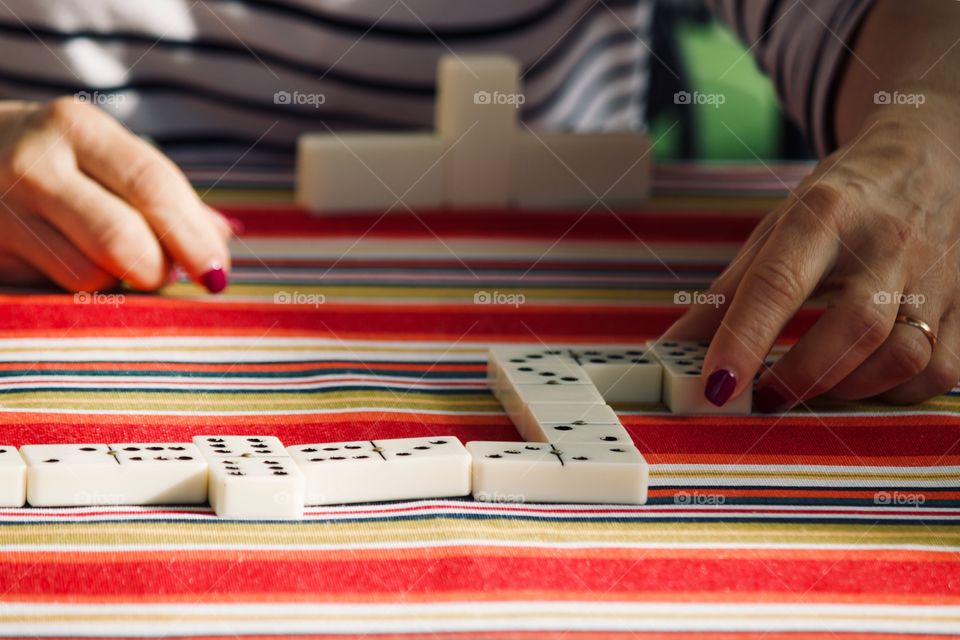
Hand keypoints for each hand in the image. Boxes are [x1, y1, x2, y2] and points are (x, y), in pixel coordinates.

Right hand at [0, 97, 232, 291]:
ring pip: (88, 273)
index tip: (217, 272)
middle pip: (120, 238)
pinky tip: (83, 265)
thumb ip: (169, 194)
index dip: (191, 235)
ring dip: (121, 282)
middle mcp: (35, 164)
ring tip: (121, 262)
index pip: (151, 184)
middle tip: (173, 276)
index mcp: (78, 128)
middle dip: (160, 269)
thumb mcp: (109, 155)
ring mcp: (4, 210)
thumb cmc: (63, 158)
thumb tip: (225, 236)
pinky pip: (55, 290)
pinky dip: (87, 290)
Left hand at [664, 94, 959, 409]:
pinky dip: (899, 392)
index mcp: (826, 213)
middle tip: (762, 396)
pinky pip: (943, 370)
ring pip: (904, 356)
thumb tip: (674, 348)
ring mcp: (937, 273)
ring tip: (812, 386)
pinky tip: (865, 381)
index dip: (744, 339)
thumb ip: (728, 292)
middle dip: (800, 376)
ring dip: (849, 388)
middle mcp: (888, 241)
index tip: (716, 385)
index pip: (779, 282)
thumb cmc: (842, 198)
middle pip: (853, 328)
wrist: (936, 152)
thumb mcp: (778, 227)